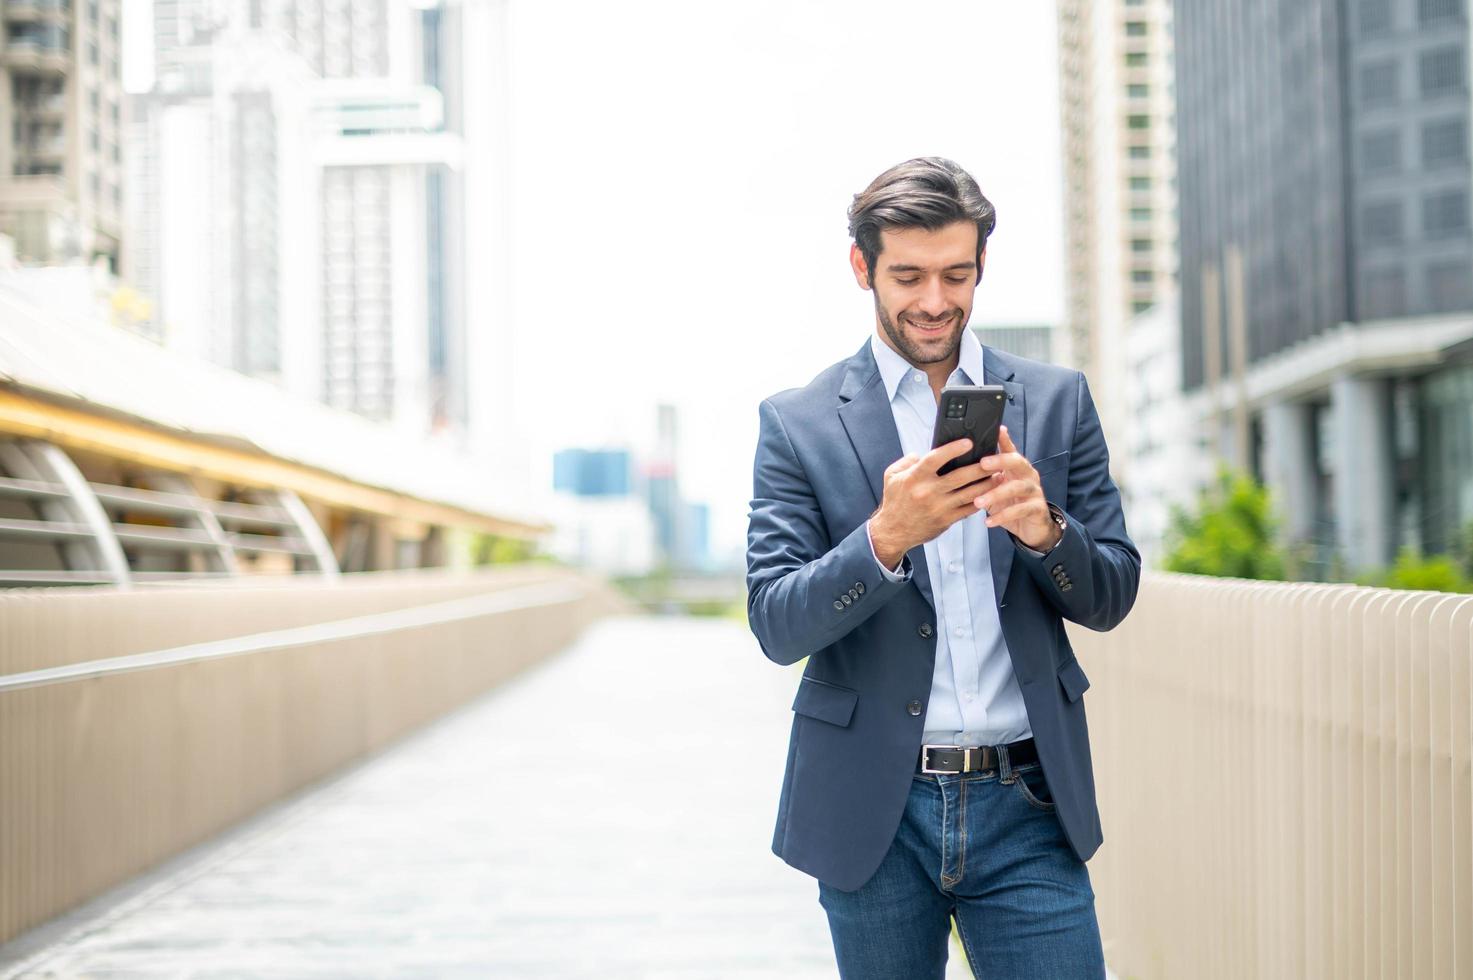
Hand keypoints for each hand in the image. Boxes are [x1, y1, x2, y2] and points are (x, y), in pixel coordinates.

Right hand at [869, 438, 990, 567]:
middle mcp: (928, 492)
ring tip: (999, 475)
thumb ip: (906, 462)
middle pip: (959, 476)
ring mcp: (938, 507)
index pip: (935, 459)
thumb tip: (920, 454)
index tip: (968, 443)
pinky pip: (968, 509)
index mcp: (914, 478)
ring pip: (969, 494)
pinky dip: (980, 501)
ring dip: (986, 484)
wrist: (894, 532)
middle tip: (994, 459)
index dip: (953, 449)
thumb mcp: (891, 476)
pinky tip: (988, 493)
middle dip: (980, 467)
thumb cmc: (894, 502)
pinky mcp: (946, 520)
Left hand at [972, 425, 1061, 551]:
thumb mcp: (996, 488)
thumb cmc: (1010, 503)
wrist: (1031, 527)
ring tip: (978, 502)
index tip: (996, 430)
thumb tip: (960, 467)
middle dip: (1000, 460)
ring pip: (1017, 487)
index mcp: (1016, 468)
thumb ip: (985, 477)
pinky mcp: (1037, 508)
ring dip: (996, 494)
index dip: (1004, 439)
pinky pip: (1020, 510)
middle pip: (1018, 462)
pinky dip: (1003, 516)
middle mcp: (1028, 475)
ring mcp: (1034, 491)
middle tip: (982, 464)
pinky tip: (989, 521)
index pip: (1010, 450)